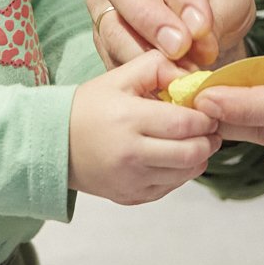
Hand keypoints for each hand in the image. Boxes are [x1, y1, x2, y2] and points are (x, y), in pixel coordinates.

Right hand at [68, 52, 219, 204]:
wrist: (54, 143)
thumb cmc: (89, 107)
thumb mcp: (119, 77)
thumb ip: (157, 67)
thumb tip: (192, 77)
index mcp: (129, 120)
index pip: (185, 123)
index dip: (205, 117)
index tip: (207, 109)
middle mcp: (131, 155)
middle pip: (191, 153)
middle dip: (209, 139)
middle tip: (209, 128)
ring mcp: (131, 181)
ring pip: (186, 174)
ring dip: (198, 157)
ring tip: (193, 141)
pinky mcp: (131, 197)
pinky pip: (171, 188)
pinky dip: (179, 172)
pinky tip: (172, 156)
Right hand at [89, 0, 252, 68]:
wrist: (200, 21)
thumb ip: (216, 14)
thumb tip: (196, 43)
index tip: (201, 27)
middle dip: (152, 21)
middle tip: (181, 50)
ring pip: (110, 22)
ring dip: (144, 52)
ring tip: (179, 74)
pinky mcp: (98, 29)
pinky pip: (107, 51)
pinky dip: (134, 72)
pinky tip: (161, 84)